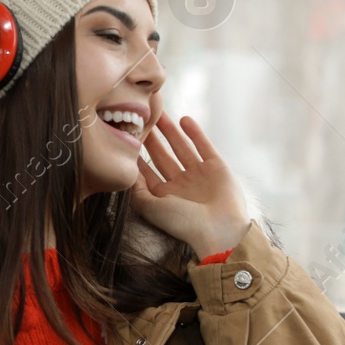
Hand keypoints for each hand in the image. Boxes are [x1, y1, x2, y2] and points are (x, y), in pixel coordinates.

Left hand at [131, 106, 252, 256]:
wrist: (218, 230)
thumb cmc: (182, 223)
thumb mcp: (150, 207)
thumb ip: (136, 189)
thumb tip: (126, 170)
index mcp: (165, 196)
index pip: (148, 170)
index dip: (137, 154)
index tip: (127, 136)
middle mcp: (181, 184)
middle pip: (163, 156)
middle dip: (153, 138)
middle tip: (142, 118)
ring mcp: (200, 175)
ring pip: (182, 147)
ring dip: (171, 131)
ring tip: (160, 113)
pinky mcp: (217, 168)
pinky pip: (204, 146)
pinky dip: (195, 133)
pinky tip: (184, 119)